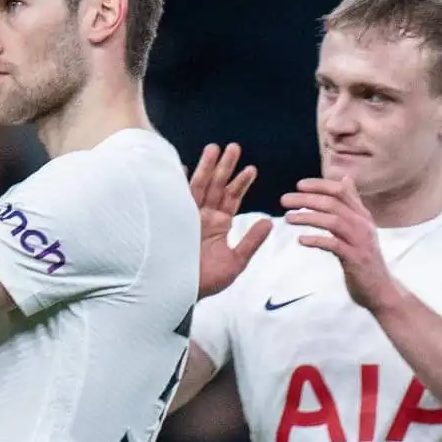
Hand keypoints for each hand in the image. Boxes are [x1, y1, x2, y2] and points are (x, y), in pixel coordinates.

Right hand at [188, 143, 271, 298]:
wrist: (180, 293)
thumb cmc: (206, 281)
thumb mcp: (235, 262)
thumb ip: (250, 241)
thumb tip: (269, 222)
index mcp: (218, 224)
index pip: (231, 198)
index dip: (241, 183)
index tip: (252, 169)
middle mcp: (203, 217)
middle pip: (216, 186)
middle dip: (224, 167)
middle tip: (234, 148)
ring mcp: (187, 217)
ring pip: (199, 186)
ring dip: (206, 168)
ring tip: (214, 149)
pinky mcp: (172, 220)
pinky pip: (176, 198)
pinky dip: (179, 183)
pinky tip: (183, 167)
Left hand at [281, 177, 400, 311]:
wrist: (380, 289)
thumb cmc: (364, 257)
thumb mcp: (360, 227)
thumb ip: (351, 204)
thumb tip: (345, 178)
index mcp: (362, 215)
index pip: (341, 191)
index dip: (319, 185)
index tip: (298, 185)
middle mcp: (363, 224)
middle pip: (333, 203)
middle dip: (307, 199)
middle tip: (284, 200)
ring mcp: (360, 241)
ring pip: (333, 221)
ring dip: (308, 217)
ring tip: (288, 218)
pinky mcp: (355, 259)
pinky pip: (334, 245)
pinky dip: (316, 240)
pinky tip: (301, 240)